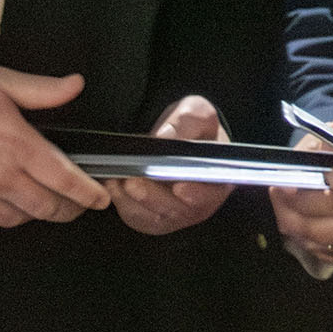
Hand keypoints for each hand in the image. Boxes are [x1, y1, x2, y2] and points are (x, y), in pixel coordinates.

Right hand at [0, 67, 107, 225]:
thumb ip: (41, 90)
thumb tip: (75, 85)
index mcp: (16, 144)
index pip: (64, 178)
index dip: (88, 193)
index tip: (101, 198)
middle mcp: (0, 176)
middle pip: (47, 208)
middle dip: (68, 209)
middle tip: (75, 203)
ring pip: (19, 218)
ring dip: (33, 211)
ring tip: (38, 198)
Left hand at [111, 96, 233, 235]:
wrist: (176, 141)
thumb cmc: (193, 130)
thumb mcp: (196, 112)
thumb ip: (188, 120)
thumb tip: (166, 136)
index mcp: (219, 180)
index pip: (212, 193)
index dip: (197, 193)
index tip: (180, 187)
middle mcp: (199, 203)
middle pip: (178, 210)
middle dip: (154, 196)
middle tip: (134, 181)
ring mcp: (175, 215)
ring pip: (154, 216)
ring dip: (134, 200)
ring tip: (119, 180)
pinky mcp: (152, 218)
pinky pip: (137, 217)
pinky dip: (123, 202)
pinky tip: (114, 185)